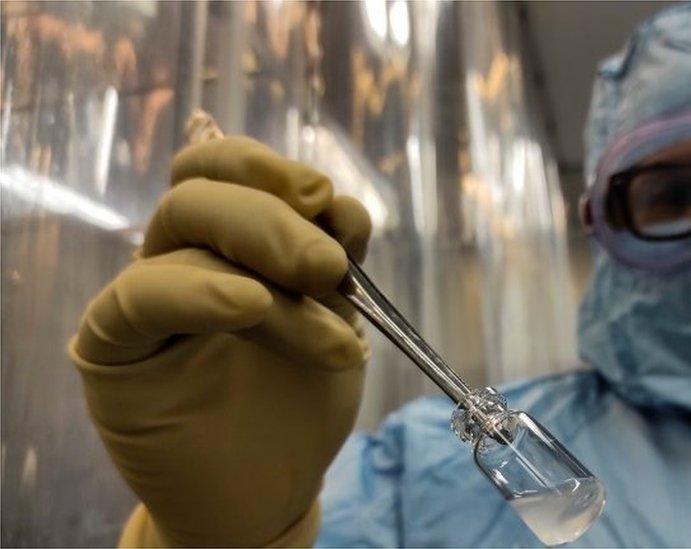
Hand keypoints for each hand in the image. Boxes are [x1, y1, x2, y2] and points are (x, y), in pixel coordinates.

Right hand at [69, 136, 370, 546]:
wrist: (268, 491)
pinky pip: (137, 299)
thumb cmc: (299, 402)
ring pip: (181, 241)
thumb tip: (335, 204)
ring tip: (331, 322)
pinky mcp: (114, 350)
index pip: (226, 171)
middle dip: (274, 220)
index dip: (271, 170)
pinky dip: (197, 291)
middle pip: (200, 195)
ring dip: (265, 268)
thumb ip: (330, 260)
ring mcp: (147, 301)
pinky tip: (248, 304)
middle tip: (328, 266)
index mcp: (234, 242)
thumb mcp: (335, 318)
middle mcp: (183, 259)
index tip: (329, 200)